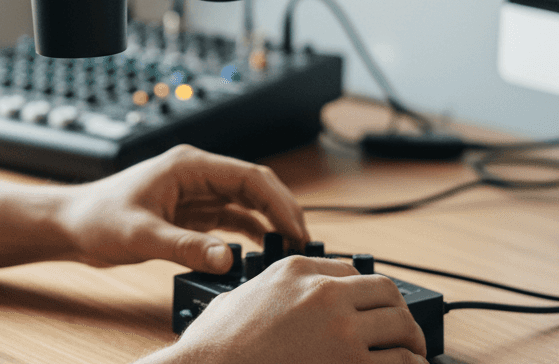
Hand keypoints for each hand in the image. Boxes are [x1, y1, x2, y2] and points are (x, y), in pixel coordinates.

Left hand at [58, 144, 309, 272]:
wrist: (73, 223)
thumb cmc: (98, 217)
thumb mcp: (141, 235)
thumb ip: (185, 246)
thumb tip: (228, 258)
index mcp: (188, 166)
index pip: (248, 176)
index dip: (278, 201)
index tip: (297, 228)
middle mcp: (195, 174)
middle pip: (252, 186)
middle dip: (280, 210)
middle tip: (302, 243)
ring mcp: (194, 192)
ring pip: (244, 202)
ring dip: (268, 222)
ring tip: (289, 250)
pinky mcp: (189, 211)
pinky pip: (230, 218)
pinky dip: (249, 232)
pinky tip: (261, 251)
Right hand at [146, 256, 427, 363]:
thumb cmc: (216, 346)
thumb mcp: (241, 296)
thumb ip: (272, 288)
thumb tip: (283, 300)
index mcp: (295, 270)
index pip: (352, 271)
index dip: (364, 294)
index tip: (370, 310)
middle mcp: (323, 294)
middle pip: (387, 293)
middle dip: (397, 315)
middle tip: (401, 335)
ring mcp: (341, 331)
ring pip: (403, 328)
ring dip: (409, 345)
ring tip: (408, 359)